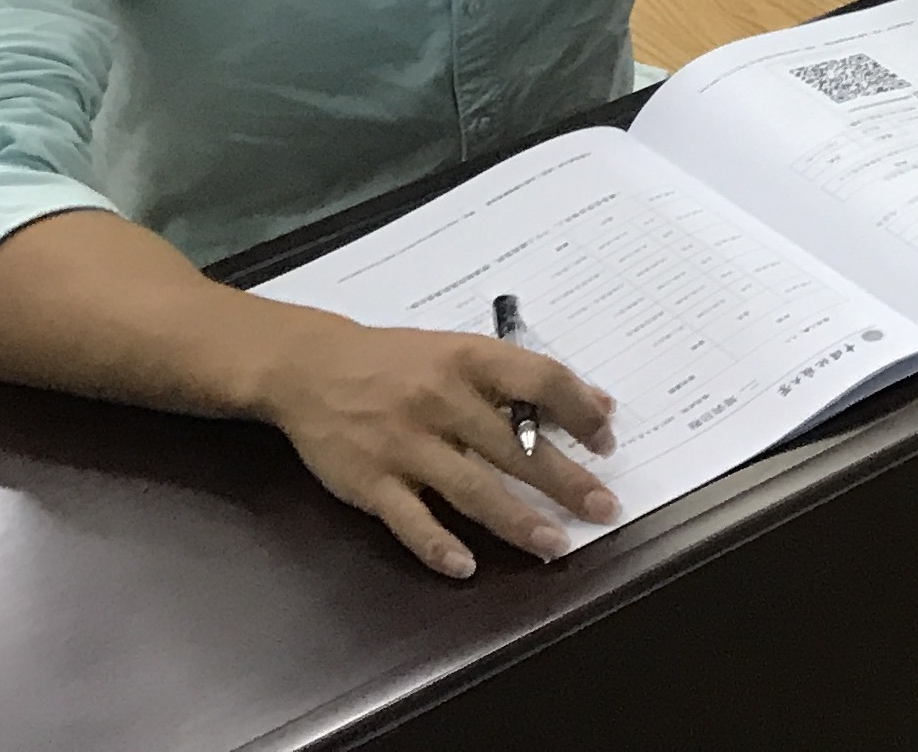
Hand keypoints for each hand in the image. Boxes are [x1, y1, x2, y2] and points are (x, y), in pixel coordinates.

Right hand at [252, 312, 617, 579]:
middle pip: (516, 447)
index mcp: (470, 360)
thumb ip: (526, 379)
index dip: (580, 412)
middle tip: (605, 509)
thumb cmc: (399, 362)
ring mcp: (404, 444)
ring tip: (555, 546)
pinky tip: (467, 566)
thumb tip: (599, 406)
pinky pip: (409, 519)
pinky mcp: (370, 481)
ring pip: (472, 489)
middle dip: (566, 482)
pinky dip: (438, 545)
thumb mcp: (463, 351)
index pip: (541, 381)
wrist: (310, 367)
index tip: (607, 442)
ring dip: (518, 521)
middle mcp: (441, 401)